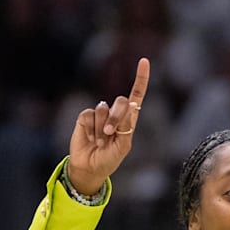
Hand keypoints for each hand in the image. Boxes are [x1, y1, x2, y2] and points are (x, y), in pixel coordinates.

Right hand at [66, 57, 150, 194]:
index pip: (136, 95)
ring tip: (100, 142)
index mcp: (128, 120)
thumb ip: (126, 127)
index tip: (144, 61)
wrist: (90, 167)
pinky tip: (90, 139)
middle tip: (111, 133)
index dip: (141, 78)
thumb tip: (128, 106)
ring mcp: (99, 114)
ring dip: (101, 129)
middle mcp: (114, 113)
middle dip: (116, 116)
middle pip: (120, 101)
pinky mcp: (85, 117)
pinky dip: (91, 129)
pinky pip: (89, 115)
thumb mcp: (122, 147)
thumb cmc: (109, 159)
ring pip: (103, 109)